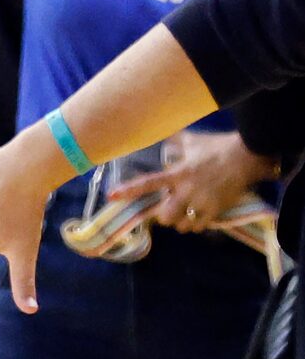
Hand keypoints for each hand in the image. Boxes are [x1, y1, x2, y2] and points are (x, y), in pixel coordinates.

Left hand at [110, 127, 274, 233]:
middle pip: (164, 216)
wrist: (248, 157)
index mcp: (177, 174)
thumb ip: (174, 141)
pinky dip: (196, 225)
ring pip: (181, 225)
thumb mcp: (192, 141)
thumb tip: (160, 132)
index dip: (129, 190)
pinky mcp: (217, 210)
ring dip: (180, 222)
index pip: (148, 183)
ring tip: (183, 213)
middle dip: (163, 216)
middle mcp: (187, 191)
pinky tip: (198, 217)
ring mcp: (202, 202)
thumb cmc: (217, 147)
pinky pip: (199, 226)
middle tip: (168, 208)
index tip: (111, 196)